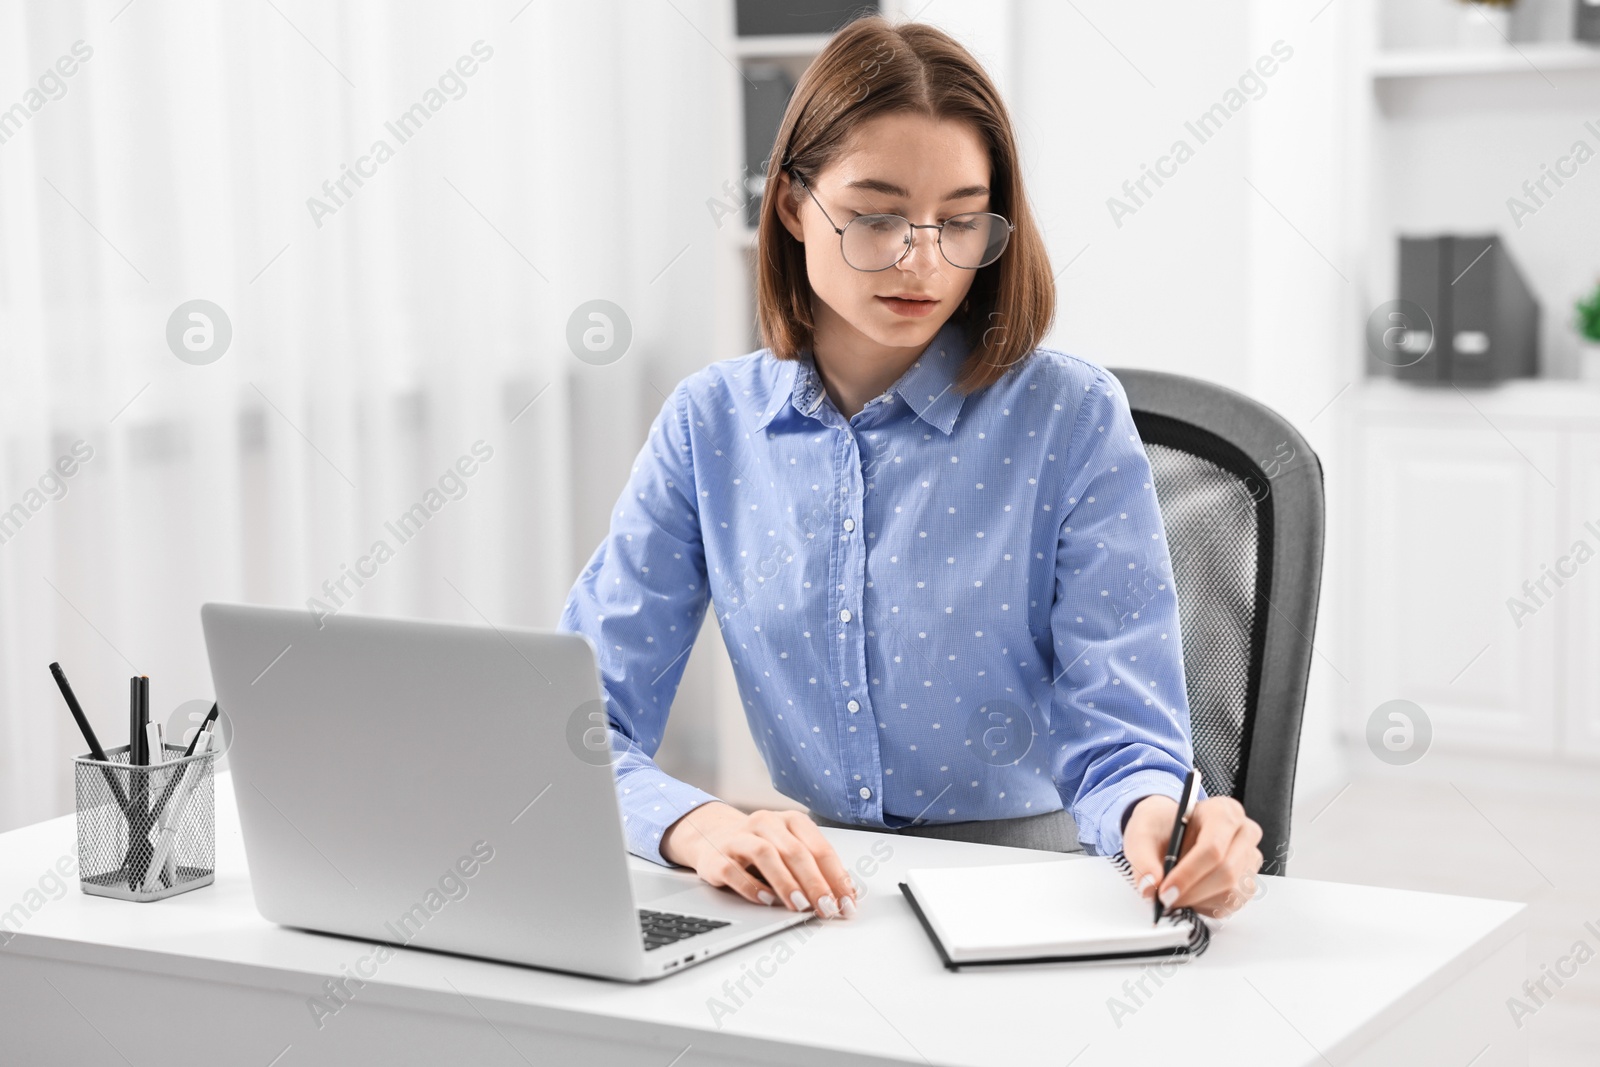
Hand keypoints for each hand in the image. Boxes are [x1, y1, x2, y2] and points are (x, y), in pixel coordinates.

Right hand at [659, 801, 857, 918]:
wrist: (712, 838)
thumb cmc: (760, 849)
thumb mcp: (790, 851)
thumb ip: (815, 868)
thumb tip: (845, 894)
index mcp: (791, 820)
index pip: (819, 847)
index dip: (836, 876)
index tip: (847, 901)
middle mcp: (766, 823)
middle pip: (796, 851)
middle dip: (815, 883)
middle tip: (827, 908)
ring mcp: (740, 837)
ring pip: (766, 855)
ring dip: (787, 883)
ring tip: (800, 906)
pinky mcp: (717, 856)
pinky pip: (734, 871)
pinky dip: (752, 888)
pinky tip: (766, 901)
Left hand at [1122, 794, 1261, 918]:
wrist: (1168, 831)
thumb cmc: (1160, 827)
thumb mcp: (1142, 834)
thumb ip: (1143, 860)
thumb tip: (1149, 887)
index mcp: (1223, 811)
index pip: (1213, 848)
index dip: (1188, 874)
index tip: (1165, 891)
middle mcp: (1244, 832)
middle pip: (1226, 873)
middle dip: (1192, 892)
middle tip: (1165, 900)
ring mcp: (1250, 859)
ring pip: (1231, 893)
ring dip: (1198, 901)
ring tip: (1175, 894)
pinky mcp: (1248, 881)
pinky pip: (1231, 904)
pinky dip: (1206, 907)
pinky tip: (1190, 895)